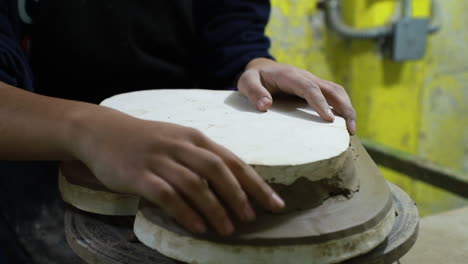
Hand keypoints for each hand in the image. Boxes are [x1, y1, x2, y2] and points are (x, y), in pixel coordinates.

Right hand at [70, 108, 284, 235]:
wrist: (103, 131)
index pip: (232, 161)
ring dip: (215, 208)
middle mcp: (181, 146)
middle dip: (240, 196)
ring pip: (195, 184)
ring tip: (228, 229)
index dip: (256, 184)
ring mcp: (160, 159)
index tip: (274, 204)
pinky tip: (198, 227)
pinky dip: (185, 212)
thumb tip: (232, 186)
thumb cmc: (147, 140)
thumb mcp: (179, 141)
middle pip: (219, 170)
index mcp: (195, 138)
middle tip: (252, 219)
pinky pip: (167, 195)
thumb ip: (202, 158)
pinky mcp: (140, 174)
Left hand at [237, 58, 356, 134]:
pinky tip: (344, 125)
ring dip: (348, 109)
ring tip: (352, 131)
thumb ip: (254, 92)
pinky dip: (343, 108)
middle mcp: (306, 77)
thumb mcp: (246, 82)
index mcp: (291, 76)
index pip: (310, 88)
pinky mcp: (316, 89)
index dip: (320, 103)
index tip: (329, 119)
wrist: (261, 68)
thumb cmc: (254, 77)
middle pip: (332, 89)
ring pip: (337, 92)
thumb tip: (265, 106)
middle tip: (350, 130)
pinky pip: (333, 96)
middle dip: (344, 108)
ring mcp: (313, 82)